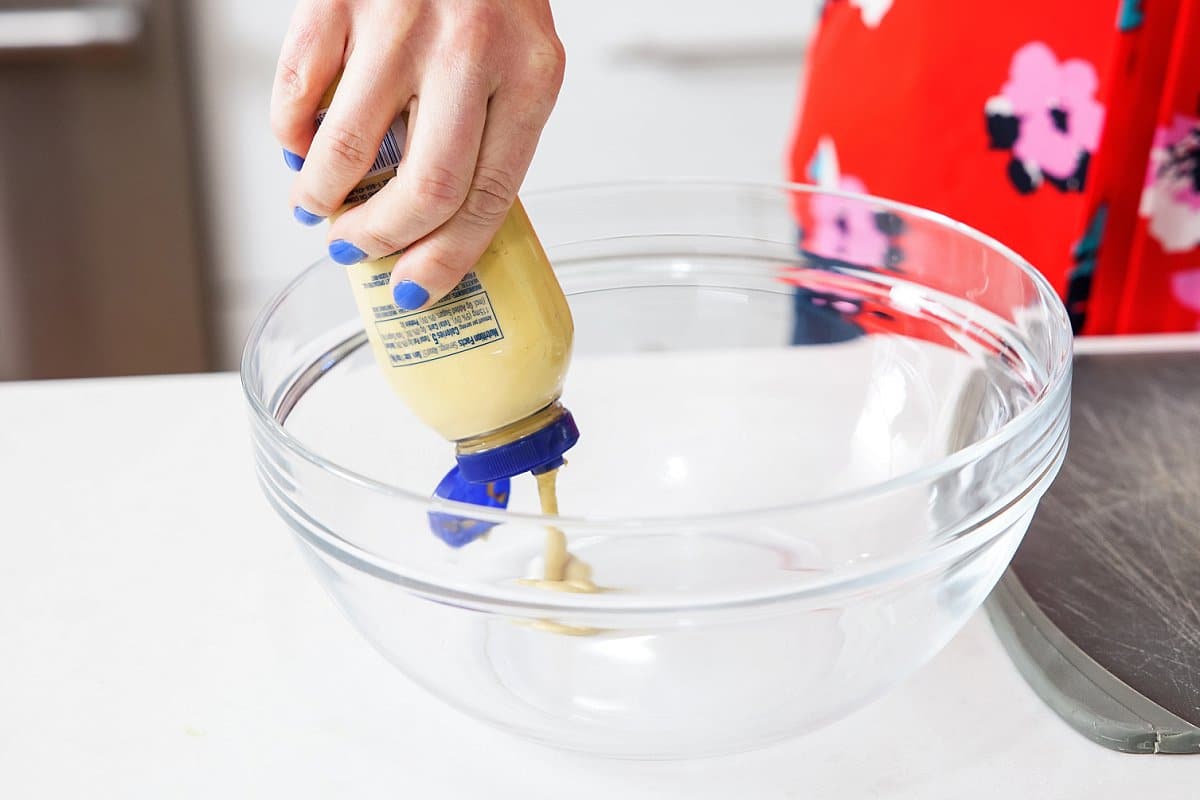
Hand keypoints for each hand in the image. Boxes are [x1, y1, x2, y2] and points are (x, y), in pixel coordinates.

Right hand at [271, 0, 564, 309]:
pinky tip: (298, 148)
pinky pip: (299, 94)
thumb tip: (437, 223)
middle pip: (423, 191)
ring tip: (318, 206)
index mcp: (532, 74)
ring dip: (322, 198)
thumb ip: (491, 129)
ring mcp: (401, 22)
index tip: (416, 293)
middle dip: (382, 242)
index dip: (446, 261)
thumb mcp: (522, 56)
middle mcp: (471, 51)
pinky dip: (288, 137)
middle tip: (359, 251)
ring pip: (348, 151)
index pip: (488, 199)